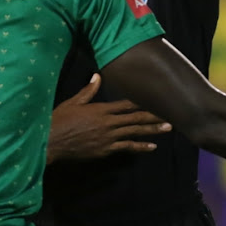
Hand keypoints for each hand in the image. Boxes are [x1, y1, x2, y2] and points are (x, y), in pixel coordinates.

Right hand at [46, 74, 171, 164]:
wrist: (53, 141)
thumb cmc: (61, 119)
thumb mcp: (74, 102)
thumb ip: (88, 90)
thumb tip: (98, 76)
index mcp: (100, 110)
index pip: (126, 104)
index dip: (141, 102)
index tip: (155, 99)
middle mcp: (108, 123)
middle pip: (134, 119)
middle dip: (153, 116)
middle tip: (171, 115)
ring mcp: (108, 138)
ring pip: (134, 133)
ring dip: (151, 131)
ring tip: (167, 129)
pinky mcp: (106, 150)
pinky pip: (126, 148)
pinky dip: (140, 147)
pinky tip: (151, 147)